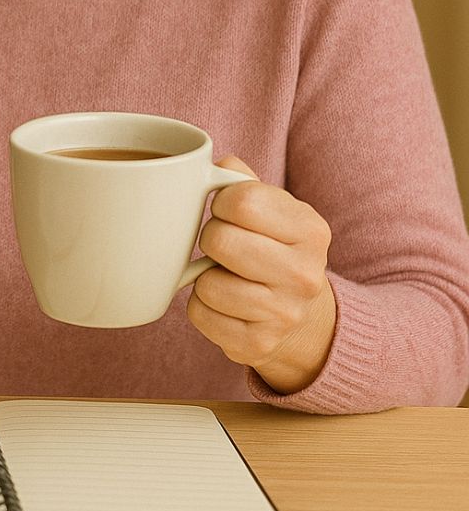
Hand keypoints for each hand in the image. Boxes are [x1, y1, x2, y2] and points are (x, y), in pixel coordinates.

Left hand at [187, 156, 336, 393]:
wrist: (304, 318)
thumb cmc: (276, 249)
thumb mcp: (275, 209)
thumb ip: (242, 180)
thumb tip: (210, 165)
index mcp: (311, 230)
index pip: (242, 200)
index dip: (221, 202)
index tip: (227, 211)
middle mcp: (304, 274)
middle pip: (220, 240)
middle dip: (211, 237)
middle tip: (223, 245)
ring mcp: (283, 314)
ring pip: (207, 283)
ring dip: (205, 276)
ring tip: (227, 274)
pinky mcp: (258, 345)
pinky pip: (200, 315)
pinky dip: (202, 306)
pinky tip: (223, 302)